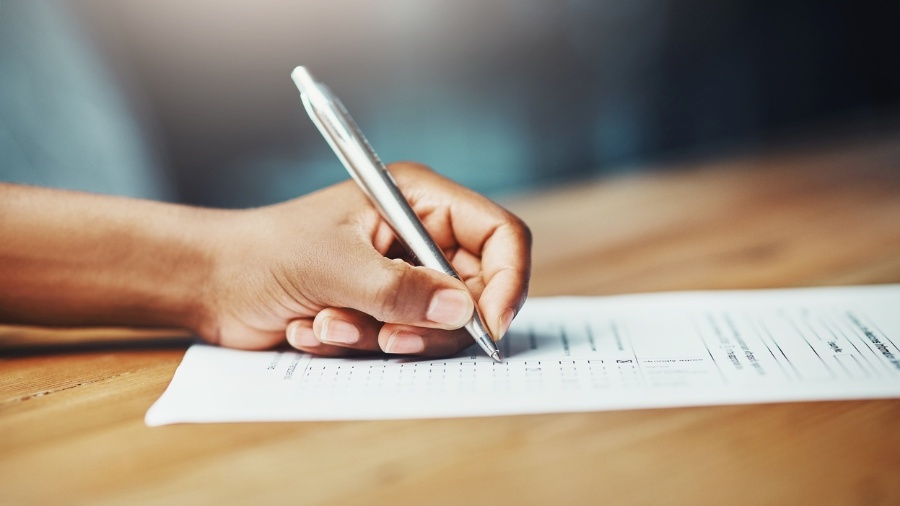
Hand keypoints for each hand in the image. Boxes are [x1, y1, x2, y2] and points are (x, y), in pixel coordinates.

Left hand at [202, 162, 530, 357]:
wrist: (212, 284)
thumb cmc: (266, 254)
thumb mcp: (338, 268)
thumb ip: (403, 291)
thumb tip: (465, 311)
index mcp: (418, 201)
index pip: (498, 234)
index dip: (507, 279)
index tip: (491, 324)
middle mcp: (418, 237)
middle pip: (473, 291)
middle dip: (429, 324)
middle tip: (389, 338)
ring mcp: (400, 277)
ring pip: (435, 326)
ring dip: (380, 336)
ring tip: (327, 324)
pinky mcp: (380, 311)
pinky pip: (399, 341)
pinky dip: (357, 343)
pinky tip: (311, 328)